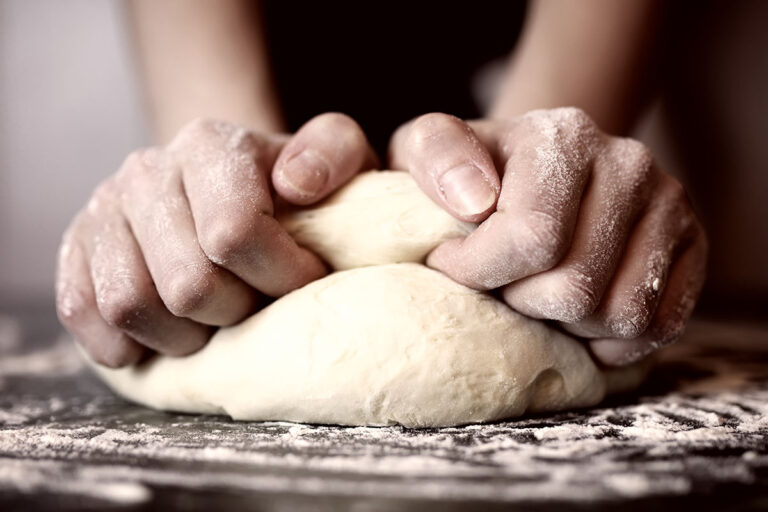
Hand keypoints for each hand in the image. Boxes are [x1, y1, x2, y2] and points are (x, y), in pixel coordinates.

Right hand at [57, 113, 376, 366]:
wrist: (231, 191)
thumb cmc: (294, 191)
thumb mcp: (337, 160)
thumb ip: (335, 152)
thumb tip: (296, 182)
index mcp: (210, 144)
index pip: (235, 234)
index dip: (280, 276)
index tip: (306, 281)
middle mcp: (148, 170)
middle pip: (188, 284)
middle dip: (237, 313)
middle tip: (258, 305)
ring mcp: (104, 208)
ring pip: (129, 305)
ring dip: (183, 336)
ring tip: (215, 324)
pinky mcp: (76, 247)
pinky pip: (83, 312)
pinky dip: (124, 343)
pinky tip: (165, 337)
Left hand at [389, 108, 706, 364]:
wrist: (532, 169)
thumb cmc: (471, 173)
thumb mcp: (428, 149)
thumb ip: (435, 155)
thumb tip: (476, 201)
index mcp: (565, 136)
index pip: (531, 239)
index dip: (478, 272)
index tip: (450, 263)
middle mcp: (628, 163)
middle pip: (575, 288)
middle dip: (520, 302)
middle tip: (501, 281)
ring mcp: (668, 204)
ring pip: (621, 315)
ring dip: (566, 324)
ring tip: (536, 295)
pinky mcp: (692, 245)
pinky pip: (660, 324)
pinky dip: (613, 340)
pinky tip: (577, 318)